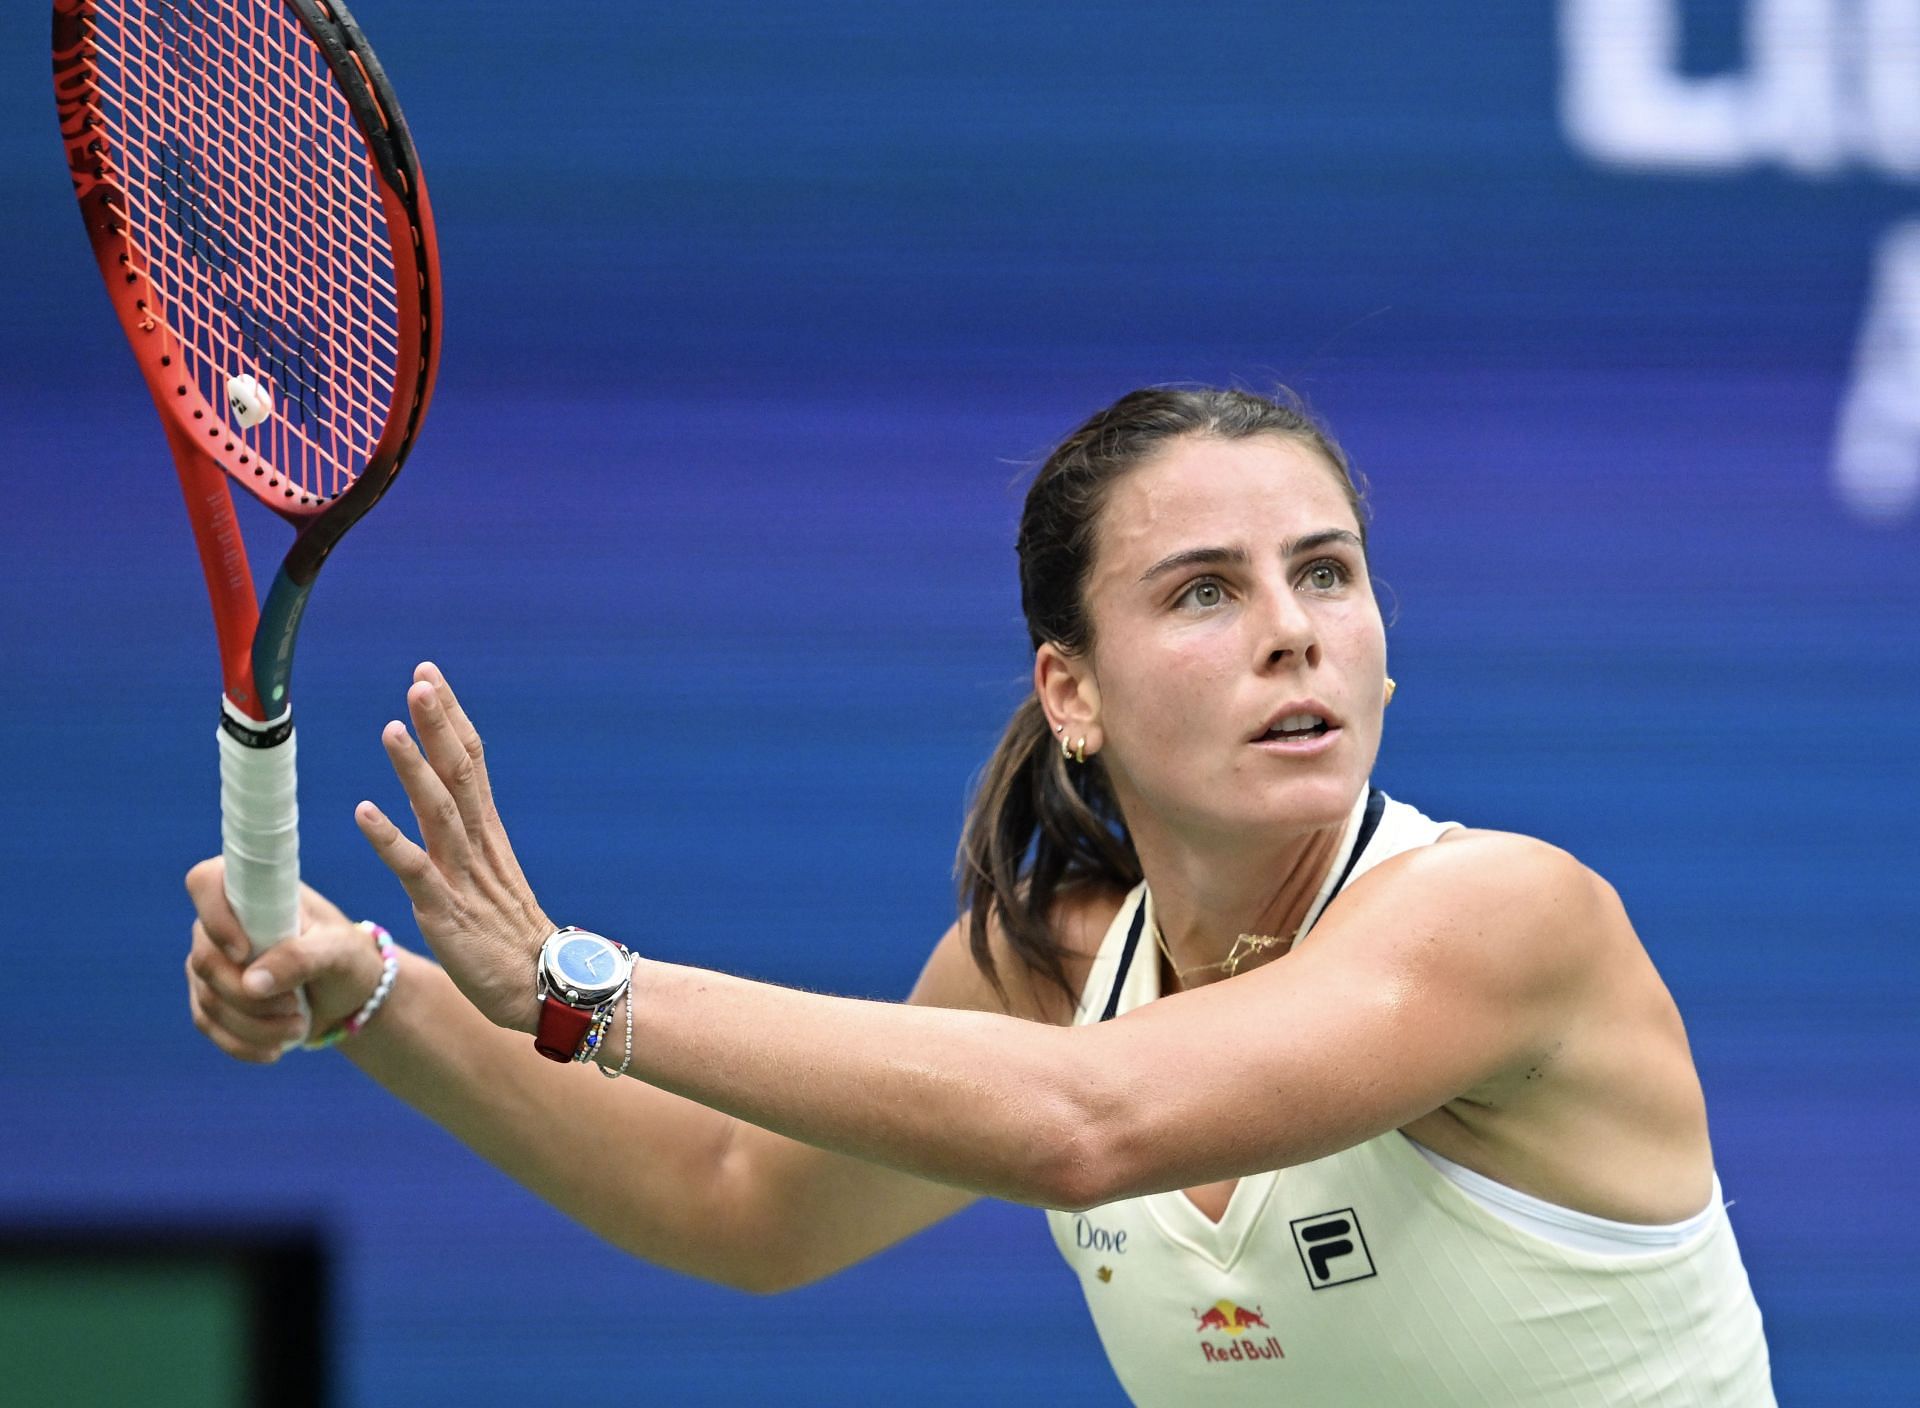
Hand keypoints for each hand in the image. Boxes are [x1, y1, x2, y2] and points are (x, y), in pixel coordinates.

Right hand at [184, 861, 383, 1062]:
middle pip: (205, 960)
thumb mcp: (338, 951)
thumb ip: (301, 958)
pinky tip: (274, 1051)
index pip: (205, 881)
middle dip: (250, 995)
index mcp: (253, 890)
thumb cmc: (346, 956)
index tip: (245, 952)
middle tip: (295, 1006)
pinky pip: (209, 1024)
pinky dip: (241, 1043)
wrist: (349, 994)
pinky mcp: (211, 997)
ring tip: (297, 1027)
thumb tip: (252, 983)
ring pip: (209, 999)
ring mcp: (211, 961)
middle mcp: (222, 922)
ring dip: (254, 1024)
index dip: (215, 916)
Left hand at [355, 662, 551, 1031]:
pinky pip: (414, 869)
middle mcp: (477, 844)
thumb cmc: (510, 936)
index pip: (470, 761)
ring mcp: (463, 875)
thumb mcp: (490, 875)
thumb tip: (444, 806)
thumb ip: (467, 839)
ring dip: (414, 769)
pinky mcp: (446, 910)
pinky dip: (389, 838)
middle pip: (460, 772)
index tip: (429, 675)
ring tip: (390, 729)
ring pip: (439, 810)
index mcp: (487, 832)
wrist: (542, 986)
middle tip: (421, 680)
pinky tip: (363, 811)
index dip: (449, 718)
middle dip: (440, 724)